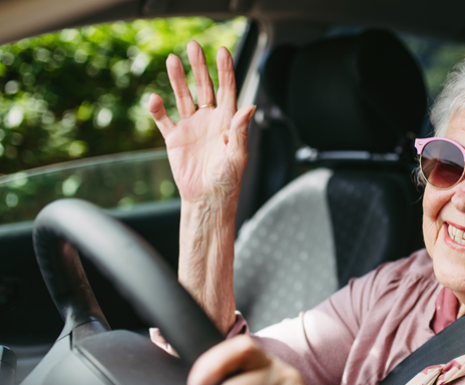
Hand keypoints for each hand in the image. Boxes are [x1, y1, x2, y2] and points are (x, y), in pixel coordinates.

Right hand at [148, 41, 255, 204]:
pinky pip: (164, 119)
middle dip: (199, 67)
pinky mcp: (174, 138)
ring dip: (178, 79)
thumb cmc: (228, 180)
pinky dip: (158, 109)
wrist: (208, 199)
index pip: (227, 90)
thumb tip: (249, 106)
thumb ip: (240, 130)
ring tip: (172, 60)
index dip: (225, 71)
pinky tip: (154, 97)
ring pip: (183, 96)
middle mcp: (209, 119)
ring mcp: (191, 126)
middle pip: (204, 86)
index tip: (222, 51)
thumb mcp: (238, 155)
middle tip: (193, 46)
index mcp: (228, 121)